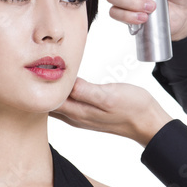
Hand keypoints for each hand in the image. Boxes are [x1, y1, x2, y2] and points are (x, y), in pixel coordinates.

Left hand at [49, 77, 172, 146]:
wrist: (149, 122)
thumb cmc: (132, 108)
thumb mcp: (108, 96)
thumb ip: (84, 91)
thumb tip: (63, 84)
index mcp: (77, 112)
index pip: (46, 101)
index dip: (40, 85)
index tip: (37, 66)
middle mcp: (75, 117)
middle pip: (47, 103)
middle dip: (41, 87)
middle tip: (37, 65)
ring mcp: (81, 116)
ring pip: (57, 103)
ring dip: (51, 89)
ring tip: (47, 70)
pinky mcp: (89, 112)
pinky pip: (68, 102)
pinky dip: (62, 92)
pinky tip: (65, 82)